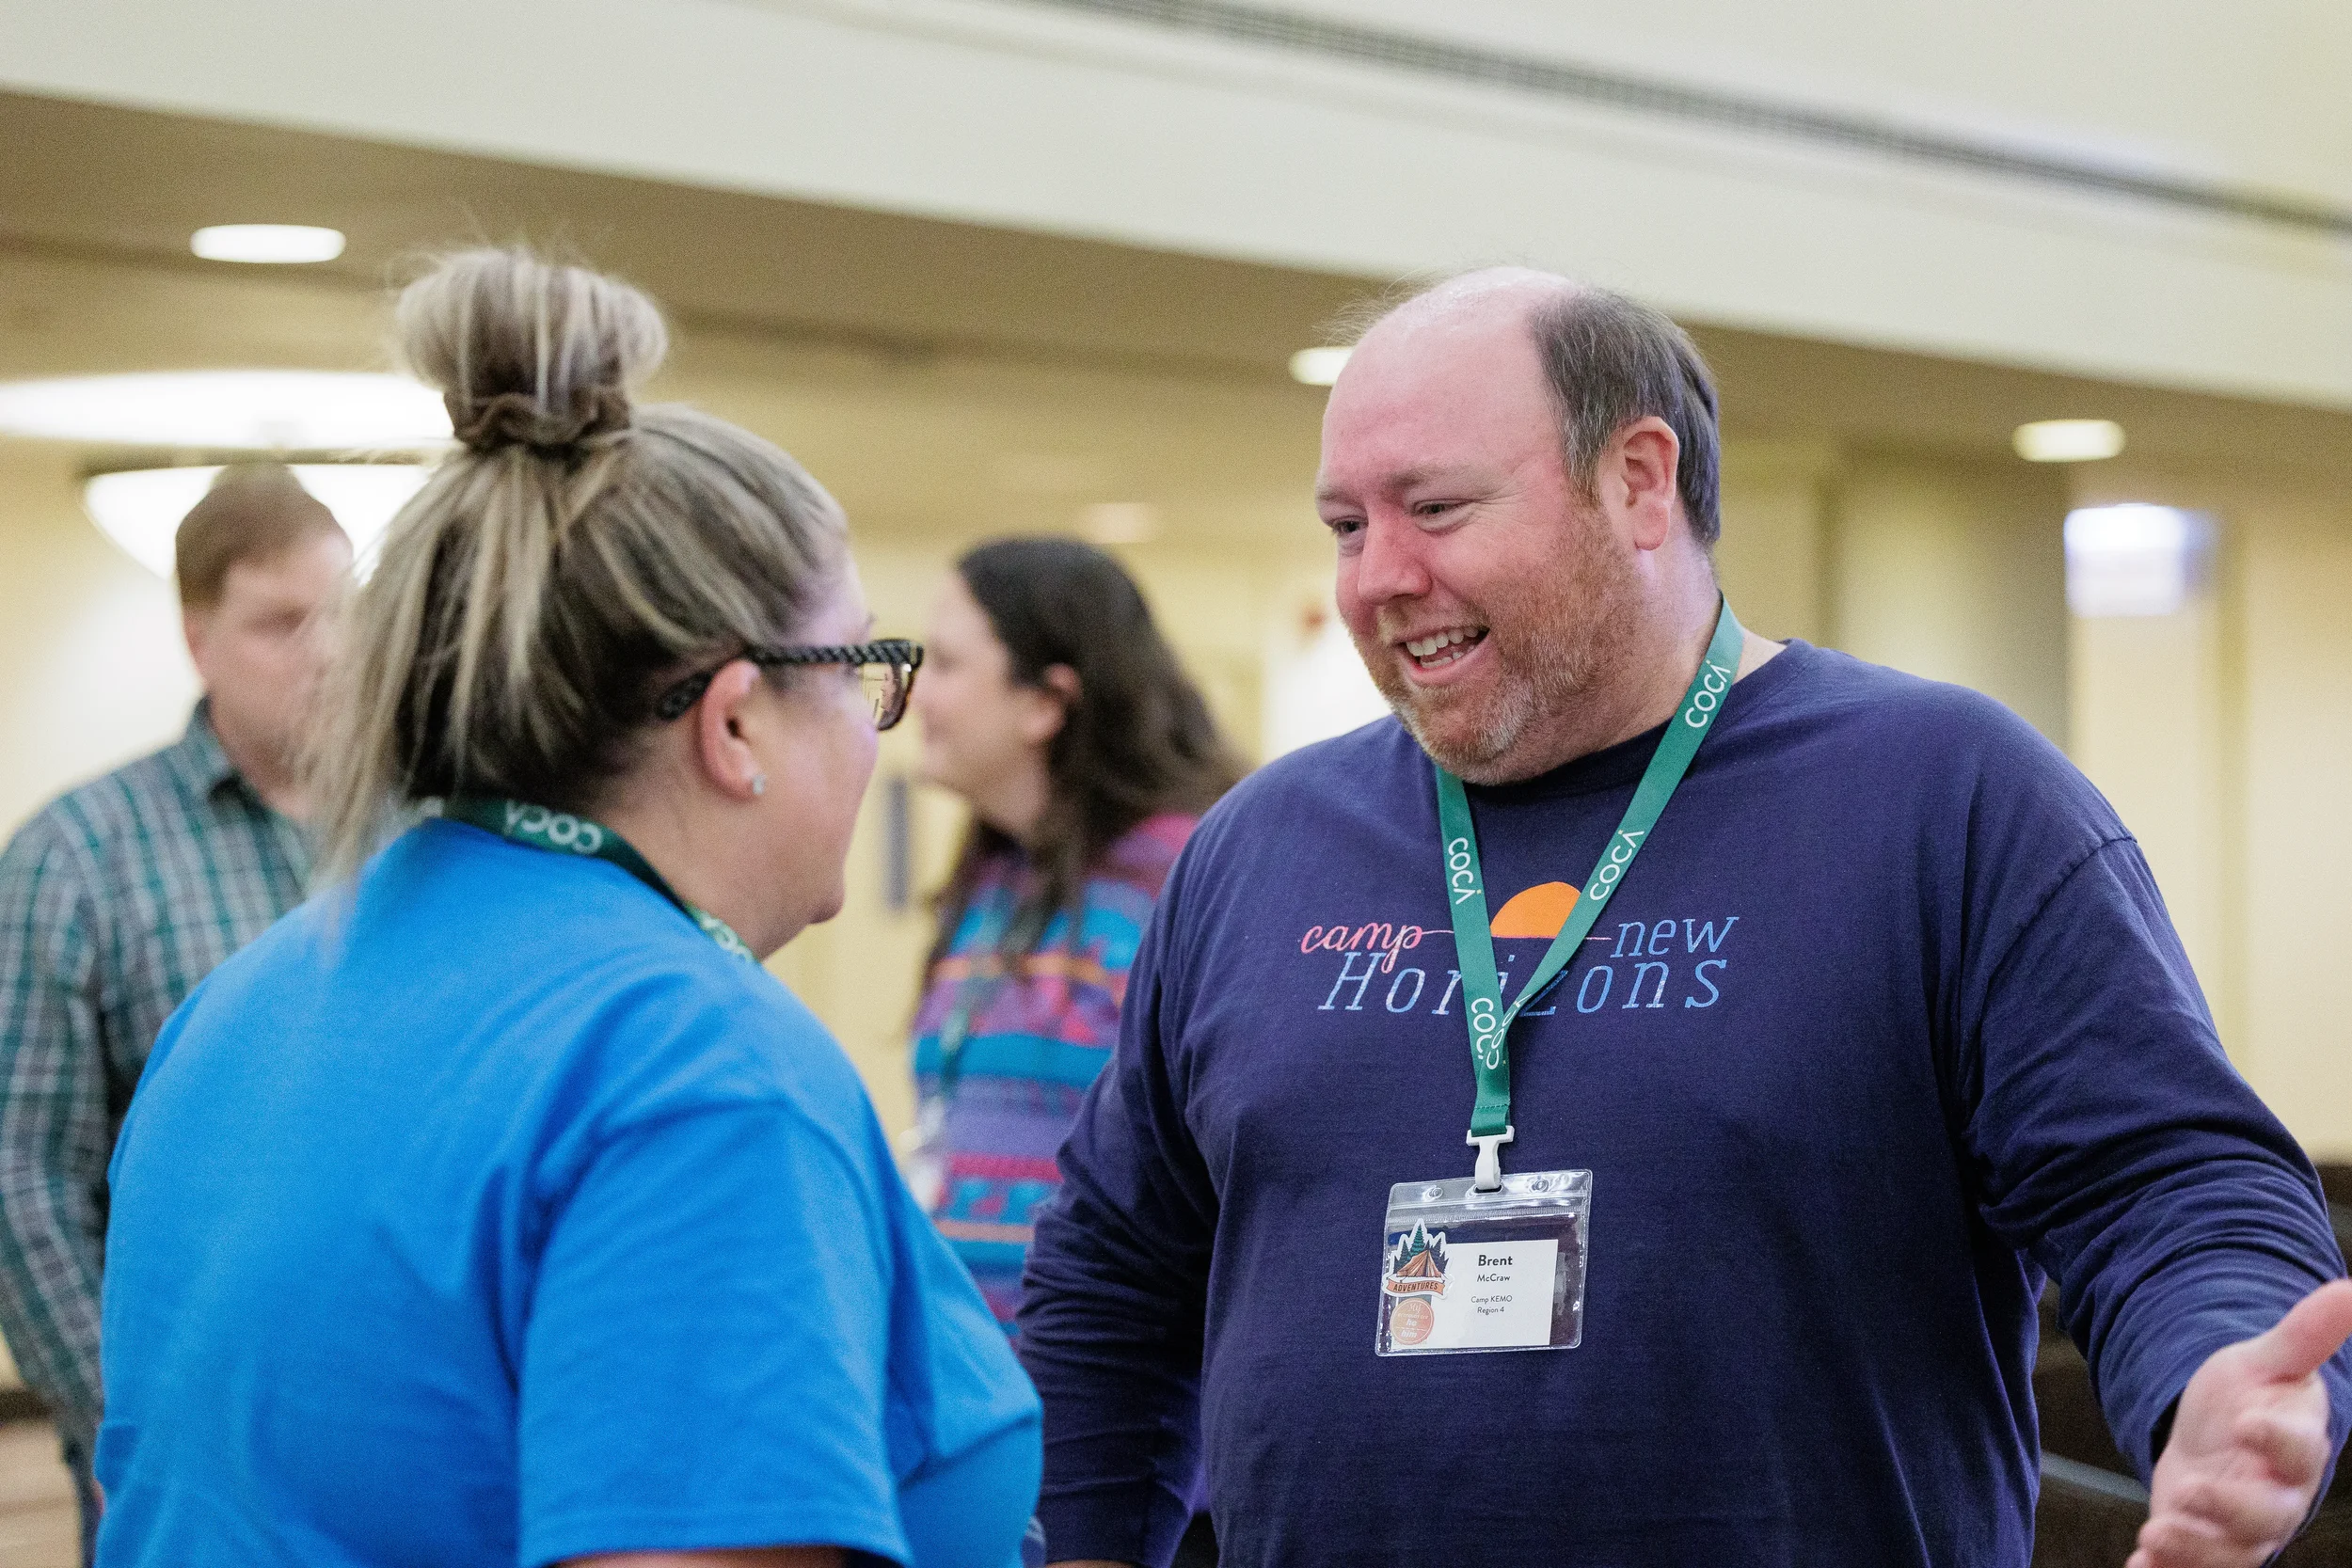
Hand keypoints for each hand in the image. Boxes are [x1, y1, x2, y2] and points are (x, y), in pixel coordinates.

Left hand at [2129, 1278, 2351, 1567]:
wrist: (2218, 1439)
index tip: (2248, 1423)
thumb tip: (2350, 1286)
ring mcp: (2238, 1529)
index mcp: (2296, 1450)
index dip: (2278, 1441)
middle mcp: (2275, 1498)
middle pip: (2267, 1517)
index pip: (2300, 1453)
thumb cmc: (2250, 1399)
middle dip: (2231, 1509)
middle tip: (2192, 1490)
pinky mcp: (2200, 1545)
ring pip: (2229, 1553)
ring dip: (2195, 1549)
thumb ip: (2305, 1335)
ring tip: (2158, 1534)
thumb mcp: (2266, 1362)